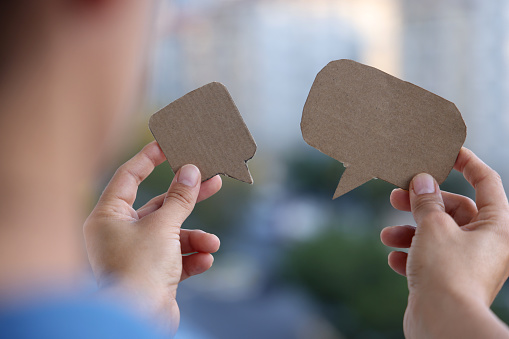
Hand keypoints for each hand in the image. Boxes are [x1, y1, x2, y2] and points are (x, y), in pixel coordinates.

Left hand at [84, 141, 221, 335]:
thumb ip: (179, 197)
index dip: (150, 157)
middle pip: (159, 205)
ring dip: (194, 238)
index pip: (129, 176)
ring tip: (211, 244)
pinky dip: (191, 258)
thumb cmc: (141, 269)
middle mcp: (119, 233)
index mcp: (109, 216)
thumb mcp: (163, 226)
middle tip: (213, 179)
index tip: (170, 144)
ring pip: (172, 234)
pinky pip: (175, 258)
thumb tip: (191, 170)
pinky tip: (204, 261)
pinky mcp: (152, 273)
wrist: (139, 320)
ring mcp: (136, 254)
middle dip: (188, 197)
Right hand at [381, 148, 508, 337]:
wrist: (443, 324)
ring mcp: (468, 263)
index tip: (445, 151)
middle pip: (454, 209)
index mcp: (496, 226)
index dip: (467, 162)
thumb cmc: (447, 273)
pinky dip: (411, 256)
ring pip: (437, 234)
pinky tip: (395, 258)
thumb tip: (422, 180)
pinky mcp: (450, 280)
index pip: (486, 181)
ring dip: (410, 231)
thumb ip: (426, 199)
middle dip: (422, 203)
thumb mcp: (433, 226)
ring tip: (387, 234)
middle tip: (396, 195)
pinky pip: (430, 258)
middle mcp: (486, 243)